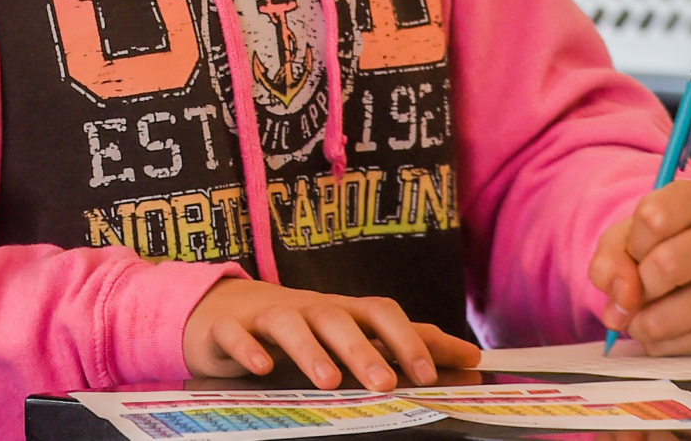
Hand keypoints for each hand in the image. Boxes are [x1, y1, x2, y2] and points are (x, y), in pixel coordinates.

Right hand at [184, 279, 479, 389]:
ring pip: (288, 323)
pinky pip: (233, 333)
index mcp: (341, 311)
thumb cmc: (298, 326)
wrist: (220, 309)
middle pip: (337, 317)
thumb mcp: (350, 332)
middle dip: (363, 349)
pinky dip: (246, 349)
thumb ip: (406, 344)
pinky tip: (260, 368)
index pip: (379, 312)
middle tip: (385, 383)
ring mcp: (264, 315)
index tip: (431, 374)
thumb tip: (471, 358)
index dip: (406, 339)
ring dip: (310, 350)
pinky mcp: (225, 327)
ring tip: (328, 381)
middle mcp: (307, 308)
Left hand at [590, 180, 690, 353]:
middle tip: (638, 284)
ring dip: (640, 322)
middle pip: (665, 266)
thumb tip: (622, 299)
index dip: (633, 241)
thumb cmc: (655, 242)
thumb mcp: (625, 236)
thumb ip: (610, 259)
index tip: (639, 247)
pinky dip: (658, 343)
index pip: (653, 217)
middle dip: (636, 283)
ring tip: (642, 312)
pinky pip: (681, 345)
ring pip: (669, 316)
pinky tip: (662, 326)